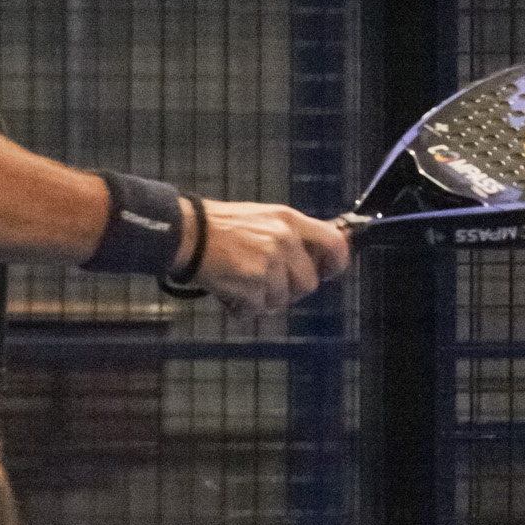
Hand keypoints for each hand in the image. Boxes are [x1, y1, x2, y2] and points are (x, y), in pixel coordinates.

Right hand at [192, 200, 350, 316]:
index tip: (329, 272)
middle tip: (268, 286)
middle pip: (308, 283)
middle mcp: (284, 241)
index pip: (334, 243)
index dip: (337, 263)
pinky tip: (231, 293)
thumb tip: (313, 256)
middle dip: (290, 290)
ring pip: (282, 299)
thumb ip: (289, 235)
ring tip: (242, 286)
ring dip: (263, 300)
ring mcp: (269, 263)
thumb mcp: (262, 217)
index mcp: (289, 221)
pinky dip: (245, 306)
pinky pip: (259, 307)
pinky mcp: (253, 284)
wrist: (187, 234)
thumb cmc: (219, 226)